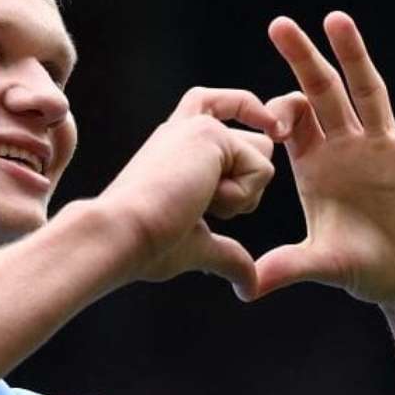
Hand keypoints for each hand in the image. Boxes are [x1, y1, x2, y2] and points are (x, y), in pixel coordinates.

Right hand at [101, 86, 281, 299]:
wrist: (120, 235)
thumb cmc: (144, 244)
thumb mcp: (196, 245)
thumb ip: (227, 254)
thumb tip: (250, 286)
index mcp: (175, 149)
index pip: (218, 108)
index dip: (250, 112)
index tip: (273, 131)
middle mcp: (184, 130)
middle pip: (260, 141)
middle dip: (250, 183)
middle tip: (202, 206)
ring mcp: (196, 127)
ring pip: (264, 155)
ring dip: (242, 194)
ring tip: (195, 203)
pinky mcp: (209, 132)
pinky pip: (262, 169)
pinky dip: (239, 197)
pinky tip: (200, 199)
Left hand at [257, 12, 394, 306]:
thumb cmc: (368, 270)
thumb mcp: (325, 264)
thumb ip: (288, 267)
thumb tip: (246, 288)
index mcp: (316, 167)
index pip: (291, 123)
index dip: (276, 112)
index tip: (266, 120)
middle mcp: (348, 149)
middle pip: (323, 94)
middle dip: (303, 60)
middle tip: (279, 24)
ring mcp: (387, 149)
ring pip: (369, 93)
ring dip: (354, 57)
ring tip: (337, 20)